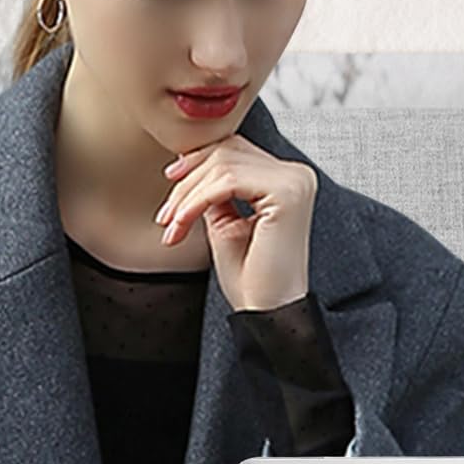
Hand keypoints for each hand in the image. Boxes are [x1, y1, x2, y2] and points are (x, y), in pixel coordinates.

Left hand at [155, 134, 316, 311]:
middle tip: (166, 214)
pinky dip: (196, 201)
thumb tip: (190, 164)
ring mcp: (295, 182)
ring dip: (187, 195)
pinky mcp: (287, 194)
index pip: (236, 150)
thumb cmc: (251, 280)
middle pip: (227, 152)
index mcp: (287, 181)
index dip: (198, 161)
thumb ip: (215, 191)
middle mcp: (297, 176)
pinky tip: (182, 222)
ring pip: (223, 165)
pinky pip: (227, 182)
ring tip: (172, 224)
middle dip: (188, 180)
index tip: (171, 181)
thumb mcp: (226, 224)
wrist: (267, 313)